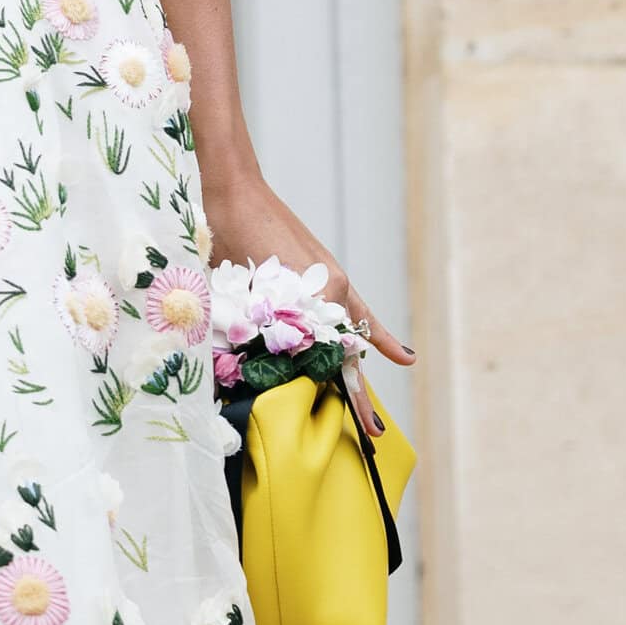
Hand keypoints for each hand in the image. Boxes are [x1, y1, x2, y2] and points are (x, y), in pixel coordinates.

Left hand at [200, 163, 415, 438]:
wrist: (230, 189)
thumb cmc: (221, 238)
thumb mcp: (235, 293)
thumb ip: (256, 331)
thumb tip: (267, 367)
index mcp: (312, 298)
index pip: (331, 359)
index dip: (344, 396)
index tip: (360, 427)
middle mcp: (331, 290)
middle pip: (344, 354)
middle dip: (353, 395)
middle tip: (371, 434)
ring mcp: (332, 280)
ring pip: (346, 336)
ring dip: (350, 370)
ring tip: (368, 414)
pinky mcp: (326, 271)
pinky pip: (357, 309)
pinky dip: (378, 334)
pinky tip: (404, 357)